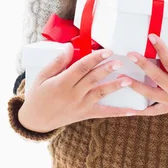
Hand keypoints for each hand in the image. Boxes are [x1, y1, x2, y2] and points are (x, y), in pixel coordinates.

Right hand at [18, 44, 144, 132]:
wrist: (35, 121)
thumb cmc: (38, 95)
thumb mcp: (42, 76)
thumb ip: (57, 62)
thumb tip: (69, 46)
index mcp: (61, 83)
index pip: (80, 68)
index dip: (94, 58)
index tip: (106, 51)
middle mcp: (72, 94)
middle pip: (92, 79)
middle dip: (106, 70)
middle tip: (119, 62)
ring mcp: (80, 105)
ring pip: (100, 94)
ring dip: (114, 87)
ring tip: (127, 80)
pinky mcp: (85, 114)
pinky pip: (104, 112)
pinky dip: (118, 111)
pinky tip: (132, 110)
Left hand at [117, 34, 167, 129]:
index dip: (161, 49)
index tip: (152, 37)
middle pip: (157, 77)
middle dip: (143, 64)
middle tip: (130, 53)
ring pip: (151, 94)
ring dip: (136, 86)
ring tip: (121, 79)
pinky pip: (155, 111)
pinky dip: (142, 111)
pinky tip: (130, 110)